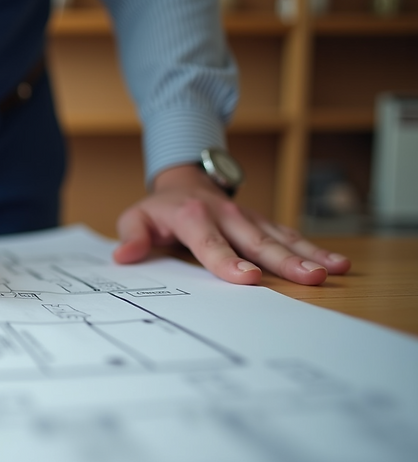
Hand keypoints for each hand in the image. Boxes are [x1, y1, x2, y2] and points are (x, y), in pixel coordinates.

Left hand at [112, 165, 350, 284]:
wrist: (185, 183)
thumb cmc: (160, 210)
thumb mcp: (135, 218)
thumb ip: (132, 236)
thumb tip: (124, 254)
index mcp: (193, 217)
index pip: (211, 244)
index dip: (228, 261)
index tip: (249, 278)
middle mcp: (227, 216)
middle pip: (256, 242)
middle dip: (283, 260)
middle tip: (309, 277)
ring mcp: (249, 219)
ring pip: (281, 238)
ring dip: (307, 254)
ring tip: (333, 270)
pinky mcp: (263, 224)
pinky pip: (291, 236)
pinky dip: (314, 248)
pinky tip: (337, 263)